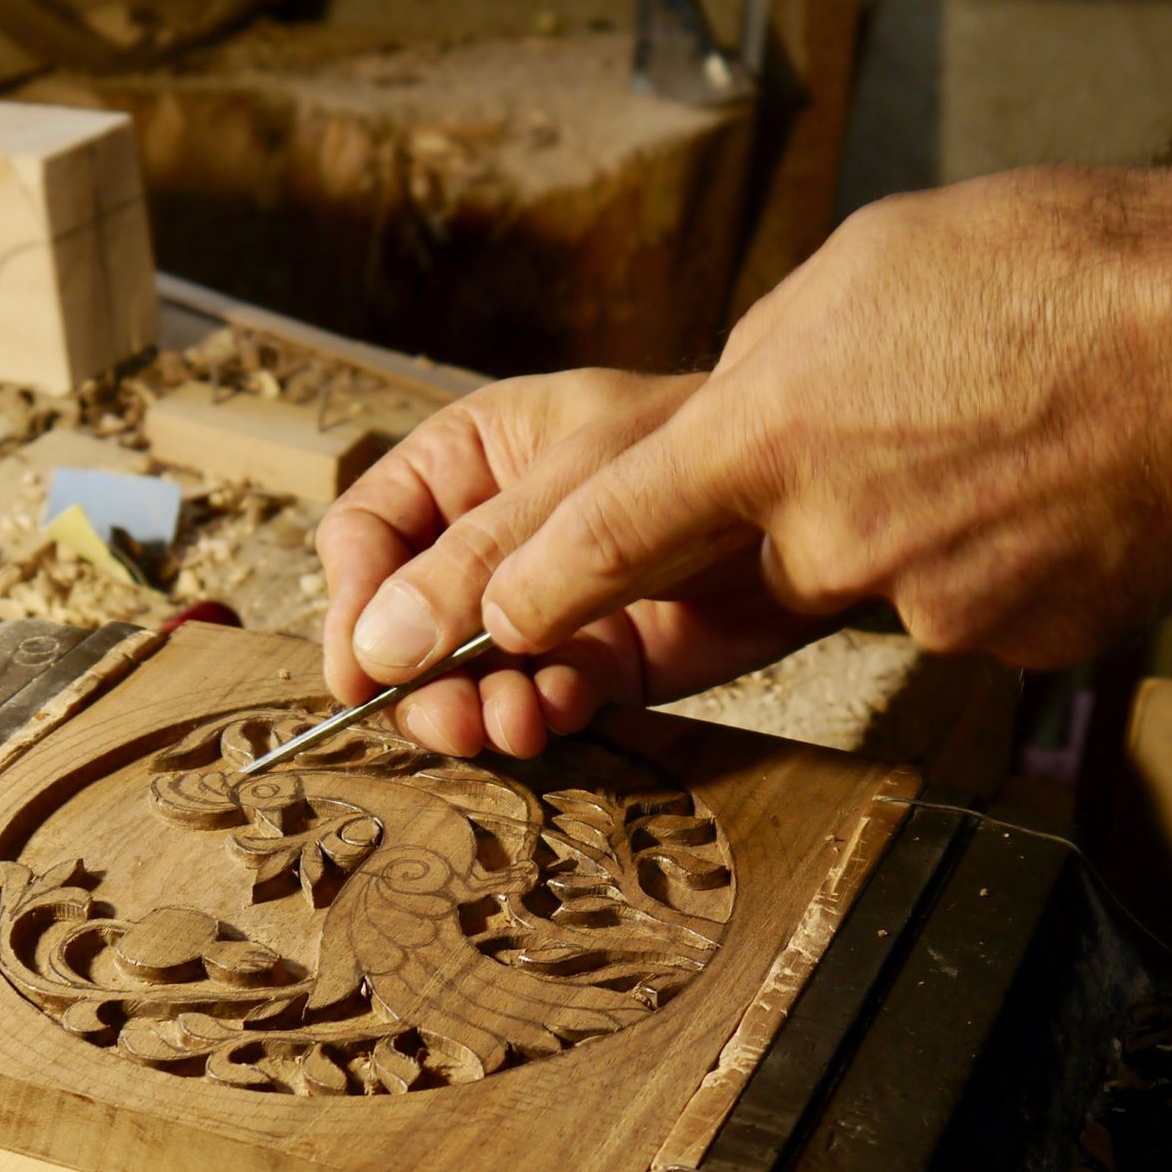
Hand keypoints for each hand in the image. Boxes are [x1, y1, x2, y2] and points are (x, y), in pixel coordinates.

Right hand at [315, 369, 836, 756]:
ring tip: (507, 724)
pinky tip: (563, 708)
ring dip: (473, 711)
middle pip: (401, 623)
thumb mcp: (577, 493)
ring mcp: (540, 605)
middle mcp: (491, 538)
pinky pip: (535, 702)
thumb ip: (478, 568)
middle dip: (416, 680)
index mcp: (467, 462)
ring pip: (461, 677)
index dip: (349, 604)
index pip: (367, 534)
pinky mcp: (595, 661)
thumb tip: (377, 649)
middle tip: (445, 720)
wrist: (822, 500)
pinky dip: (539, 717)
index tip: (358, 674)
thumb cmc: (706, 447)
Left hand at [481, 166, 1171, 673]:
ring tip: (1010, 432)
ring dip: (915, 521)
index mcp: (770, 427)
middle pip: (761, 556)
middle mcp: (828, 536)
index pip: (610, 531)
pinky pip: (962, 605)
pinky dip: (996, 556)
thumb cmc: (1058, 272)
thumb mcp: (864, 269)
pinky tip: (1060, 484)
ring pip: (872, 578)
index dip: (538, 585)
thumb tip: (743, 422)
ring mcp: (919, 604)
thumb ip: (775, 366)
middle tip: (912, 427)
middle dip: (803, 508)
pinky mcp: (1004, 644)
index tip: (483, 626)